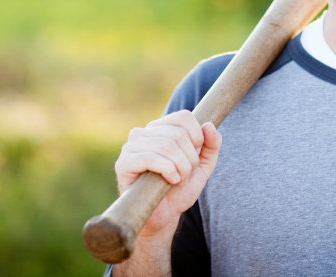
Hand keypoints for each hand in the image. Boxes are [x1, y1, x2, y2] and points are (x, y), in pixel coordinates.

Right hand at [114, 110, 221, 236]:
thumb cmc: (180, 190)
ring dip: (181, 166)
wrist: (163, 217)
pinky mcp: (124, 163)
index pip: (183, 117)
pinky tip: (171, 181)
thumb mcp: (202, 167)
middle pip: (177, 133)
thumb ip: (211, 145)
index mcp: (159, 129)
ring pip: (165, 145)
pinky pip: (149, 157)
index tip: (194, 157)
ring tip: (178, 180)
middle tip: (186, 174)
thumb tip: (208, 125)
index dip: (197, 137)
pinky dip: (167, 169)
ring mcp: (131, 147)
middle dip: (189, 158)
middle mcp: (143, 133)